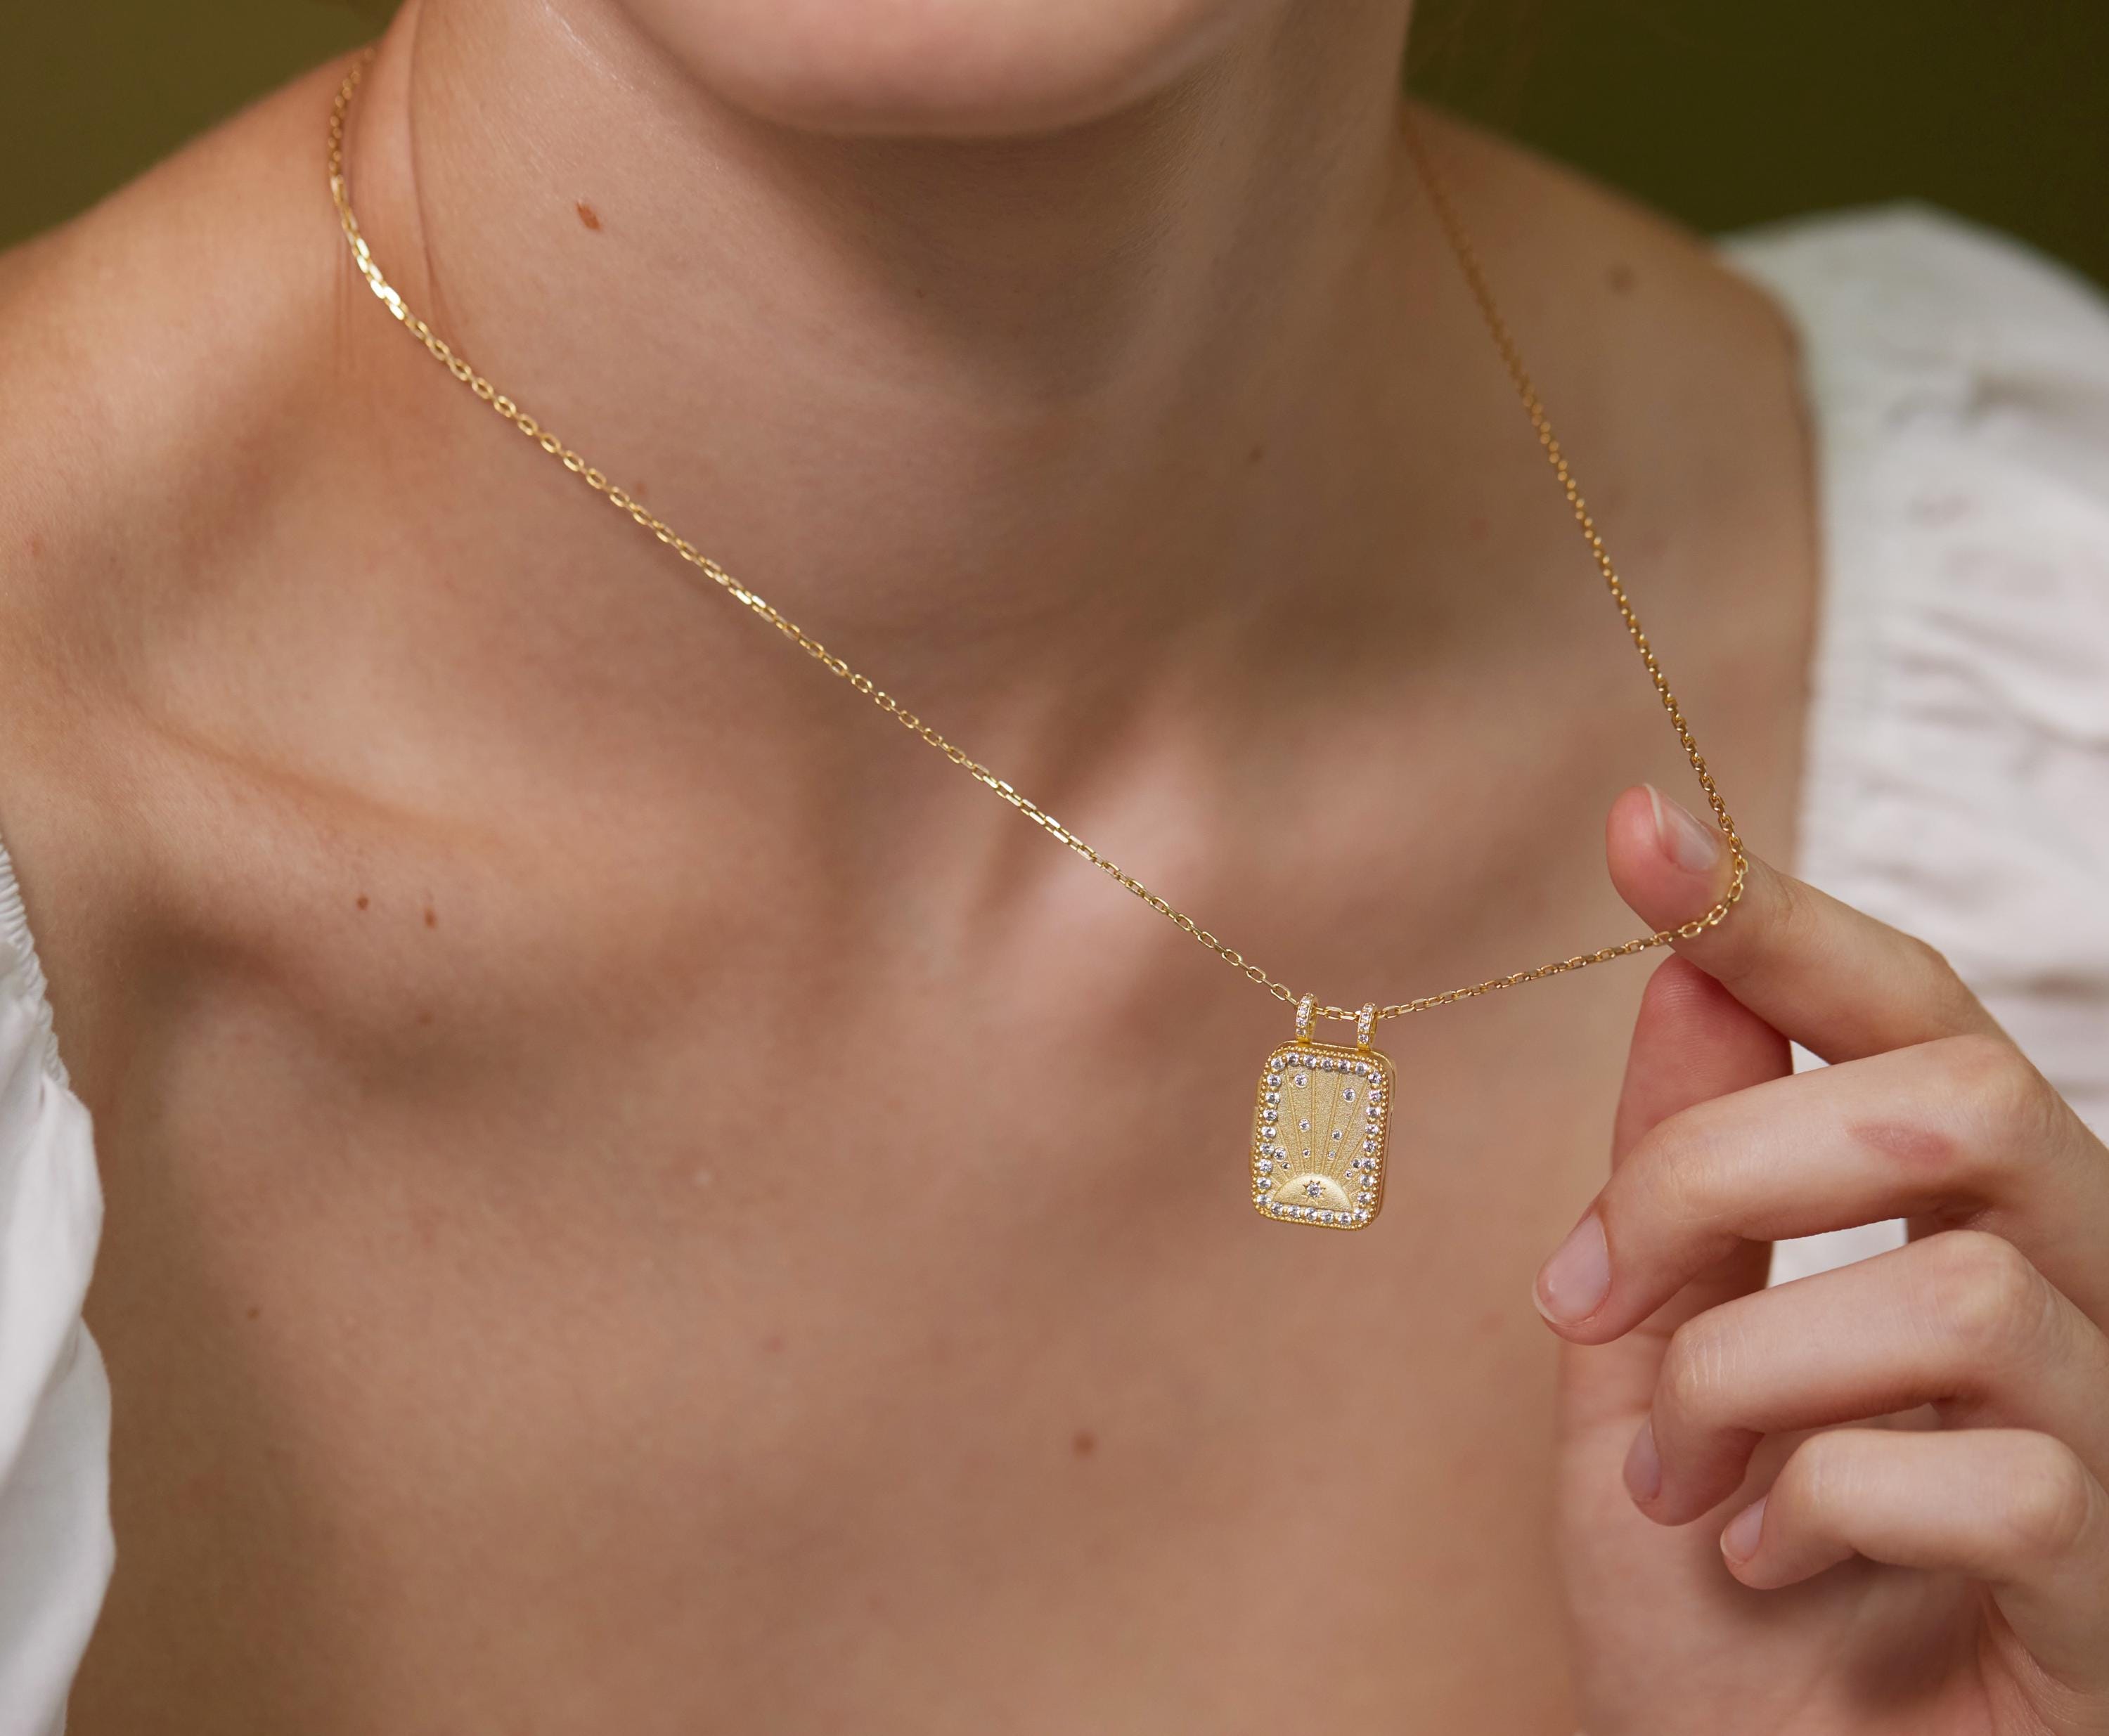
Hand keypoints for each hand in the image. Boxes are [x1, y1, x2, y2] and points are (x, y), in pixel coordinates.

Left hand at [1549, 785, 2108, 1735]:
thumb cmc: (1714, 1607)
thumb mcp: (1649, 1359)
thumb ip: (1683, 1172)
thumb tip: (1689, 969)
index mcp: (1965, 1225)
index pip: (1912, 1015)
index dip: (1789, 917)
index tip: (1647, 829)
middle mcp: (2083, 1295)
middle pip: (1954, 1103)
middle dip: (1719, 1173)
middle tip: (1588, 1290)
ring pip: (1954, 1291)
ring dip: (1744, 1385)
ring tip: (1682, 1491)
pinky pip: (1985, 1473)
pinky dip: (1823, 1515)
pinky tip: (1780, 1569)